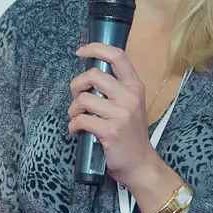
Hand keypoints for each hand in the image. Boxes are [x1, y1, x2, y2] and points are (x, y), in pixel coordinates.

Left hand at [68, 42, 165, 188]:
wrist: (140, 164)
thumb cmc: (130, 134)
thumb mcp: (130, 105)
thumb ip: (115, 89)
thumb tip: (87, 76)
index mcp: (135, 87)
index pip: (117, 56)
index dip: (96, 49)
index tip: (81, 52)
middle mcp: (130, 97)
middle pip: (93, 75)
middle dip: (76, 85)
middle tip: (77, 97)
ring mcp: (121, 115)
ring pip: (83, 99)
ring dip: (73, 110)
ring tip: (77, 118)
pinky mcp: (110, 131)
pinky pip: (80, 120)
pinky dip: (73, 126)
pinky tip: (77, 131)